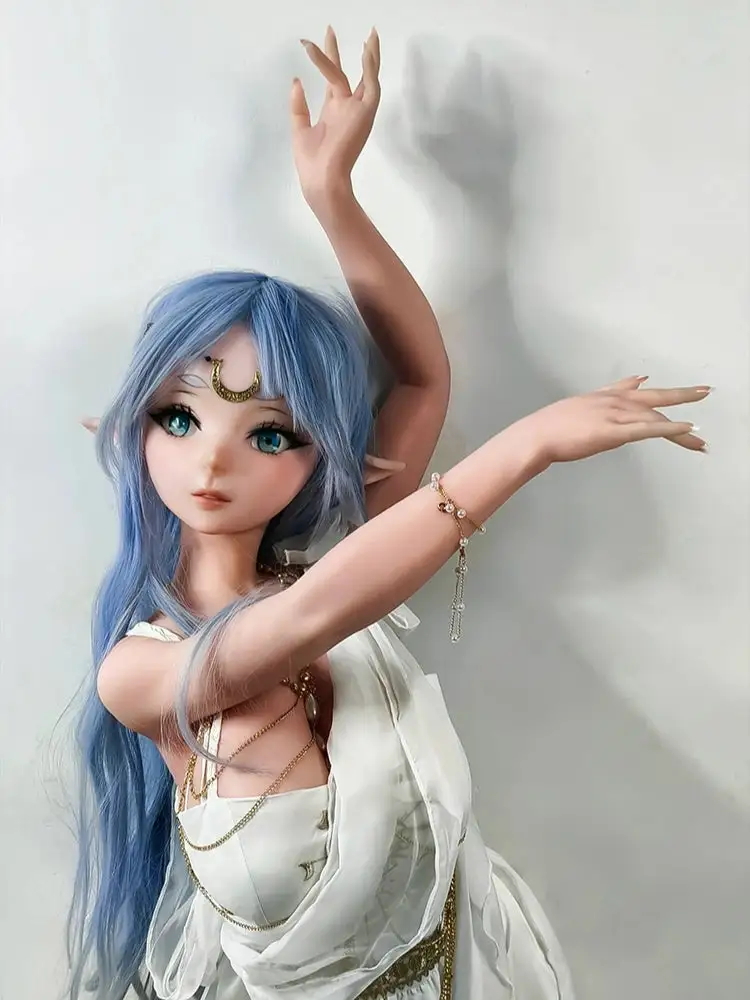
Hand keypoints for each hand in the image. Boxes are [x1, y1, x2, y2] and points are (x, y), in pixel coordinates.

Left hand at [291, 26, 380, 204]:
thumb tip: (296, 80)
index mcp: (333, 113)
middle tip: (332, 29)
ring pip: (366, 77)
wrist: (322, 181)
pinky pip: (372, 86)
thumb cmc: (311, 163)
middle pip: (346, 74)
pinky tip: (367, 51)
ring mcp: (357, 111)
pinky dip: (371, 68)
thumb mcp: (299, 128)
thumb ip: (298, 105)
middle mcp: (347, 109)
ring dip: (368, 56)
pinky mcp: (366, 113)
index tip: (313, 42)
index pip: (331, 80)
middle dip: (340, 52)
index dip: (324, 60)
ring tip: (369, 35)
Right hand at [521, 376, 710, 463]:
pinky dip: (670, 429)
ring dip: (681, 431)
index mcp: (603, 398)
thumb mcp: (574, 409)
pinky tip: (687, 430)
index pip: (634, 391)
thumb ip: (592, 404)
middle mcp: (614, 402)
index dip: (655, 391)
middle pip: (655, 398)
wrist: (537, 435)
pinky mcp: (614, 432)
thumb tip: (600, 405)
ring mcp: (615, 415)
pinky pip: (648, 429)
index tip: (673, 388)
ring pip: (656, 419)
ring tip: (700, 440)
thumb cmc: (549, 428)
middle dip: (682, 395)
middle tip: (705, 392)